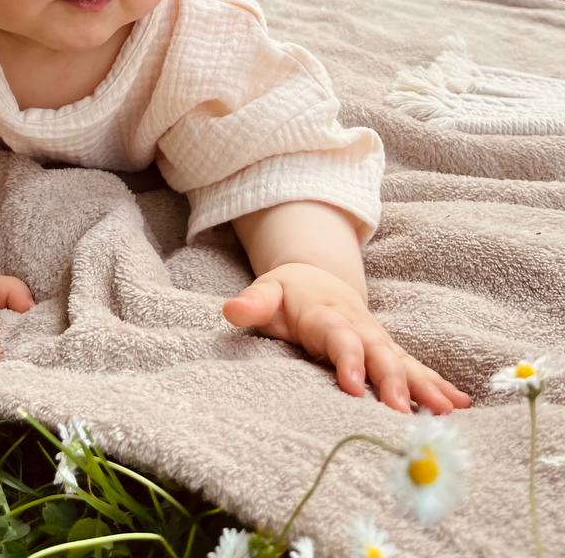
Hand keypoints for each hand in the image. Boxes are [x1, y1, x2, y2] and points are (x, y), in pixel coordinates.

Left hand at [222, 262, 471, 414]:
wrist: (317, 278)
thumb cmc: (288, 294)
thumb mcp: (266, 292)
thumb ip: (252, 303)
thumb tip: (230, 310)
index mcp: (327, 317)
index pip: (339, 339)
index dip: (347, 360)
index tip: (353, 388)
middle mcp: (360, 328)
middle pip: (379, 355)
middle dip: (392, 383)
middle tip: (403, 413)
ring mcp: (378, 341)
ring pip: (404, 363)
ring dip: (424, 387)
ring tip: (446, 413)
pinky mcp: (390, 353)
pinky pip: (417, 369)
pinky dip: (439, 385)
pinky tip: (460, 407)